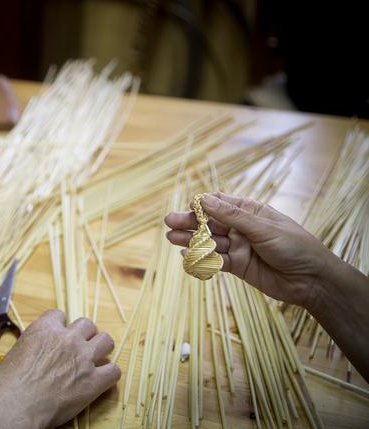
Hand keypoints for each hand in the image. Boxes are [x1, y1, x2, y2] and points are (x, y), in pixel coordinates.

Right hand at [0, 310, 119, 428]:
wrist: (16, 405)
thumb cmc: (7, 384)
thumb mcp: (14, 353)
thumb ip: (31, 346)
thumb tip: (33, 353)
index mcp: (44, 329)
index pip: (59, 315)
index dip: (59, 326)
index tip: (58, 335)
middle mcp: (67, 338)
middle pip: (87, 324)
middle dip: (84, 334)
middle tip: (78, 348)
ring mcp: (83, 358)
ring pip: (106, 341)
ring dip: (101, 349)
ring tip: (95, 359)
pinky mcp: (94, 381)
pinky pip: (114, 371)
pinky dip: (109, 375)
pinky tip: (101, 381)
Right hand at [164, 192, 339, 308]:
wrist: (311, 280)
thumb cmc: (294, 246)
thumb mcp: (263, 228)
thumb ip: (232, 216)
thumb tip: (205, 200)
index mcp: (250, 211)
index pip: (220, 202)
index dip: (204, 204)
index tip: (190, 206)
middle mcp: (242, 228)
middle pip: (210, 223)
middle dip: (190, 222)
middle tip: (169, 222)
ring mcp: (238, 247)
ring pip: (210, 242)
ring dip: (191, 240)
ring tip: (171, 238)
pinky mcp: (237, 266)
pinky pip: (215, 260)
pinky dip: (201, 258)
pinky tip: (186, 255)